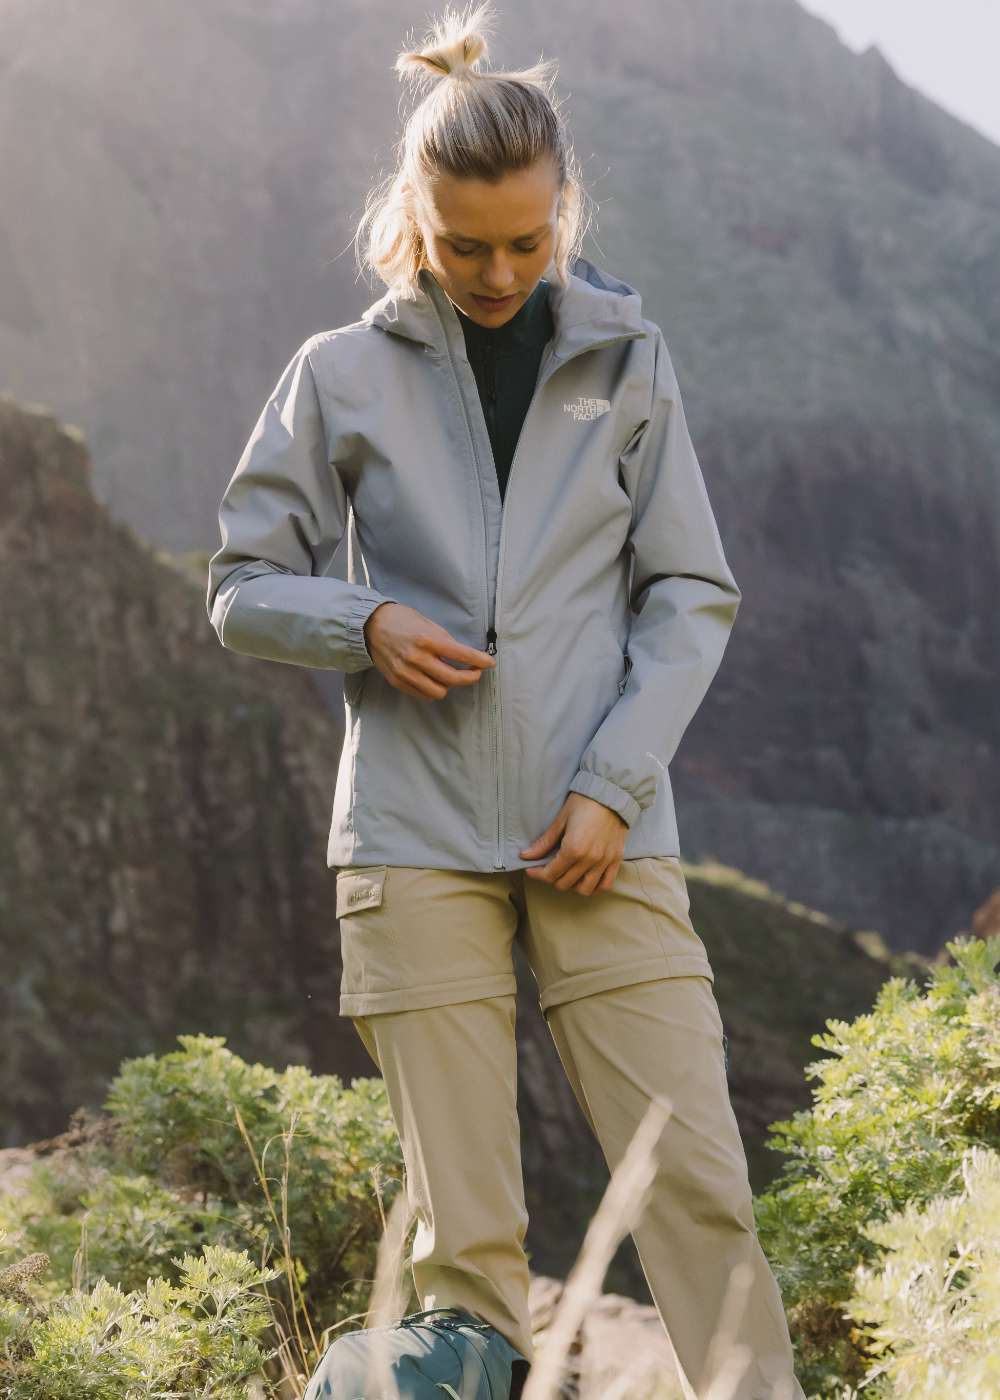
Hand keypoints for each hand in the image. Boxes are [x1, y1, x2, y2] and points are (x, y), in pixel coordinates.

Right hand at [363, 602, 495, 699]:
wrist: (370, 627)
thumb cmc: (402, 621)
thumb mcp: (427, 623)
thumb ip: (445, 641)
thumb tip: (463, 656)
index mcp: (426, 640)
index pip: (461, 654)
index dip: (479, 660)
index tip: (489, 663)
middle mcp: (416, 658)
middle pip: (452, 678)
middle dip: (470, 677)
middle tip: (475, 672)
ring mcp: (406, 673)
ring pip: (439, 691)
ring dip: (450, 685)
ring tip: (450, 674)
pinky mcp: (398, 682)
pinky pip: (423, 694)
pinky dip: (433, 689)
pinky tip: (434, 679)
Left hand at [519, 792, 626, 894]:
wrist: (611, 793)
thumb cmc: (584, 803)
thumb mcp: (560, 820)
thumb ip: (544, 842)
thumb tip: (525, 855)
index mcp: (573, 849)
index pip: (550, 874)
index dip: (537, 874)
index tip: (531, 869)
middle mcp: (589, 859)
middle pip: (565, 883)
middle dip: (552, 878)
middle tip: (548, 868)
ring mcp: (604, 862)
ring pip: (585, 889)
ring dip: (572, 885)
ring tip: (567, 874)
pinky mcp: (616, 860)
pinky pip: (605, 884)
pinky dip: (595, 886)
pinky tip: (586, 878)